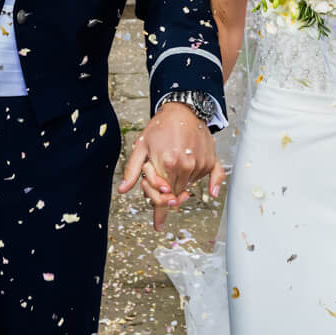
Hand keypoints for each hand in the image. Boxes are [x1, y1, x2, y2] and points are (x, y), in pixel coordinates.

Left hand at [117, 102, 224, 231]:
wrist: (184, 109)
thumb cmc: (161, 126)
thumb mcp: (141, 145)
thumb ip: (133, 170)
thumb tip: (123, 190)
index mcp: (166, 163)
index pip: (161, 196)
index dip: (158, 210)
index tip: (158, 225)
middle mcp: (185, 166)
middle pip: (175, 194)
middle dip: (166, 196)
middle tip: (160, 188)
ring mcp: (199, 164)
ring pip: (188, 187)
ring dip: (180, 186)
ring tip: (172, 168)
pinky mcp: (210, 161)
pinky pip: (211, 179)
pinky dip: (212, 185)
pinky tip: (212, 193)